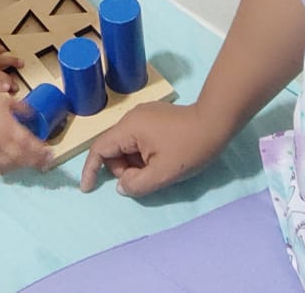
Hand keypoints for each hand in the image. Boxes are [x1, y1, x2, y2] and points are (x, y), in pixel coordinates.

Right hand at [0, 91, 52, 173]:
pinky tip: (10, 169)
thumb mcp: (6, 101)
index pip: (30, 143)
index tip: (50, 153)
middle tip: (45, 164)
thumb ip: (21, 108)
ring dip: (22, 166)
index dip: (41, 151)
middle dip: (36, 162)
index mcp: (10, 127)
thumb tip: (33, 113)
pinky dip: (4, 170)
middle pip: (23, 157)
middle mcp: (2, 141)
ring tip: (30, 165)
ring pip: (11, 164)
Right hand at [79, 101, 218, 196]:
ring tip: (158, 170)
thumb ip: (137, 184)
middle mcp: (131, 118)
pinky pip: (138, 139)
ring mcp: (143, 115)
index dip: (90, 170)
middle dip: (123, 169)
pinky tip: (162, 159)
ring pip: (127, 145)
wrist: (216, 122)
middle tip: (145, 180)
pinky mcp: (154, 117)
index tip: (88, 189)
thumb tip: (122, 186)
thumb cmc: (189, 147)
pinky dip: (143, 154)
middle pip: (114, 148)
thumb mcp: (163, 173)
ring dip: (135, 163)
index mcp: (129, 128)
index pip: (99, 149)